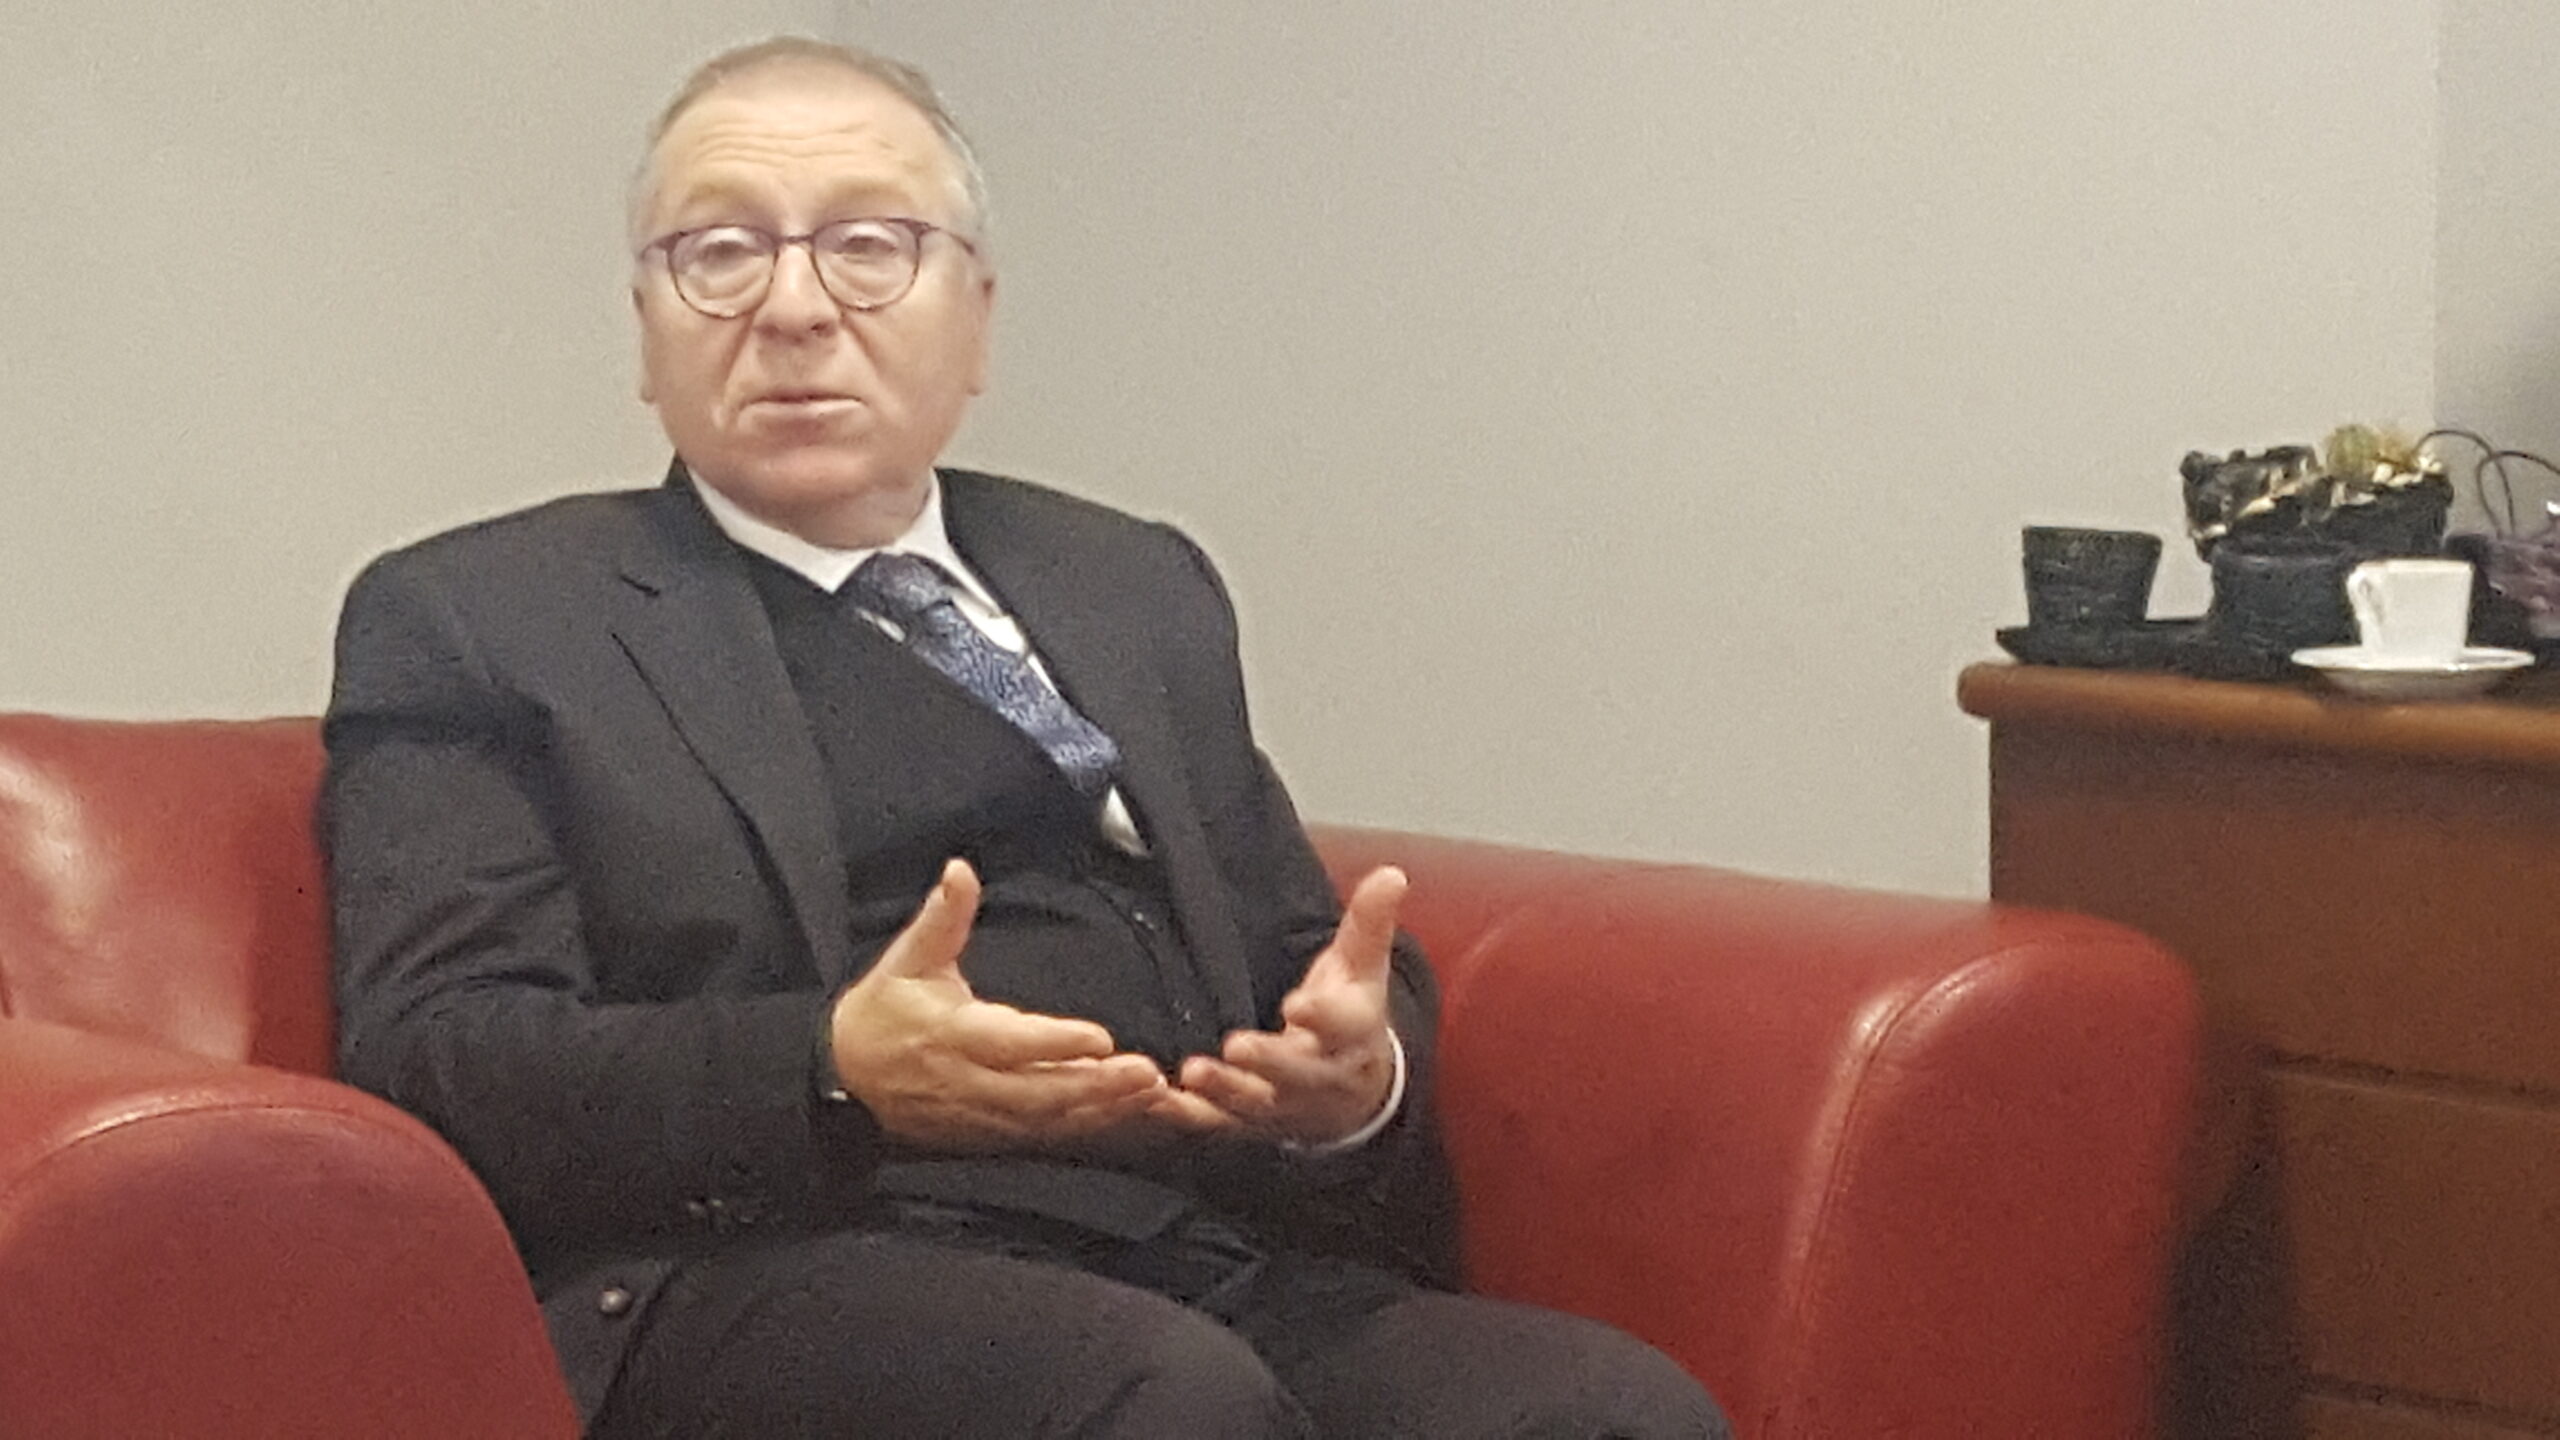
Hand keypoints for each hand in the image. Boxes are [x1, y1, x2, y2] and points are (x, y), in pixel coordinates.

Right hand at [828, 859, 1170, 1149]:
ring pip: (1046, 1119)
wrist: (842, 1081)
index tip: (1100, 1037)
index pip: (1011, 1042)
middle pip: (1039, 1091)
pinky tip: (1121, 1115)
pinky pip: (1041, 1137)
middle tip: (1146, 1073)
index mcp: (952, 1034)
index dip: (1056, 1043)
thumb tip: (960, 870)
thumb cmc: (881, 1014)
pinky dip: (1083, 1128)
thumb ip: (943, 917)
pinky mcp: (987, 1135)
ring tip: (1148, 1092)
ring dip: (1099, 1108)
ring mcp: (980, 1115)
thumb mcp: (907, 959)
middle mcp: (970, 1080)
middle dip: (1096, 1086)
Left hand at [1154, 866, 1404, 1146]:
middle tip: (1236, 1046)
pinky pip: (1215, 1124)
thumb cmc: (1350, 1019)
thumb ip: (1369, 922)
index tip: (1300, 1005)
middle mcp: (1321, 1077)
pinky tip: (1157, 1100)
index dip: (1323, 1016)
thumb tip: (1392, 872)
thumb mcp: (1363, 968)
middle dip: (1269, 1062)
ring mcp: (1284, 1106)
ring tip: (1192, 1074)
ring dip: (1223, 1090)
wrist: (1356, 1097)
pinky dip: (1187, 1115)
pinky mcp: (1249, 1123)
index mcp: (1352, 1034)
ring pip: (1254, 1104)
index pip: (1342, 1025)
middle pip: (1297, 1073)